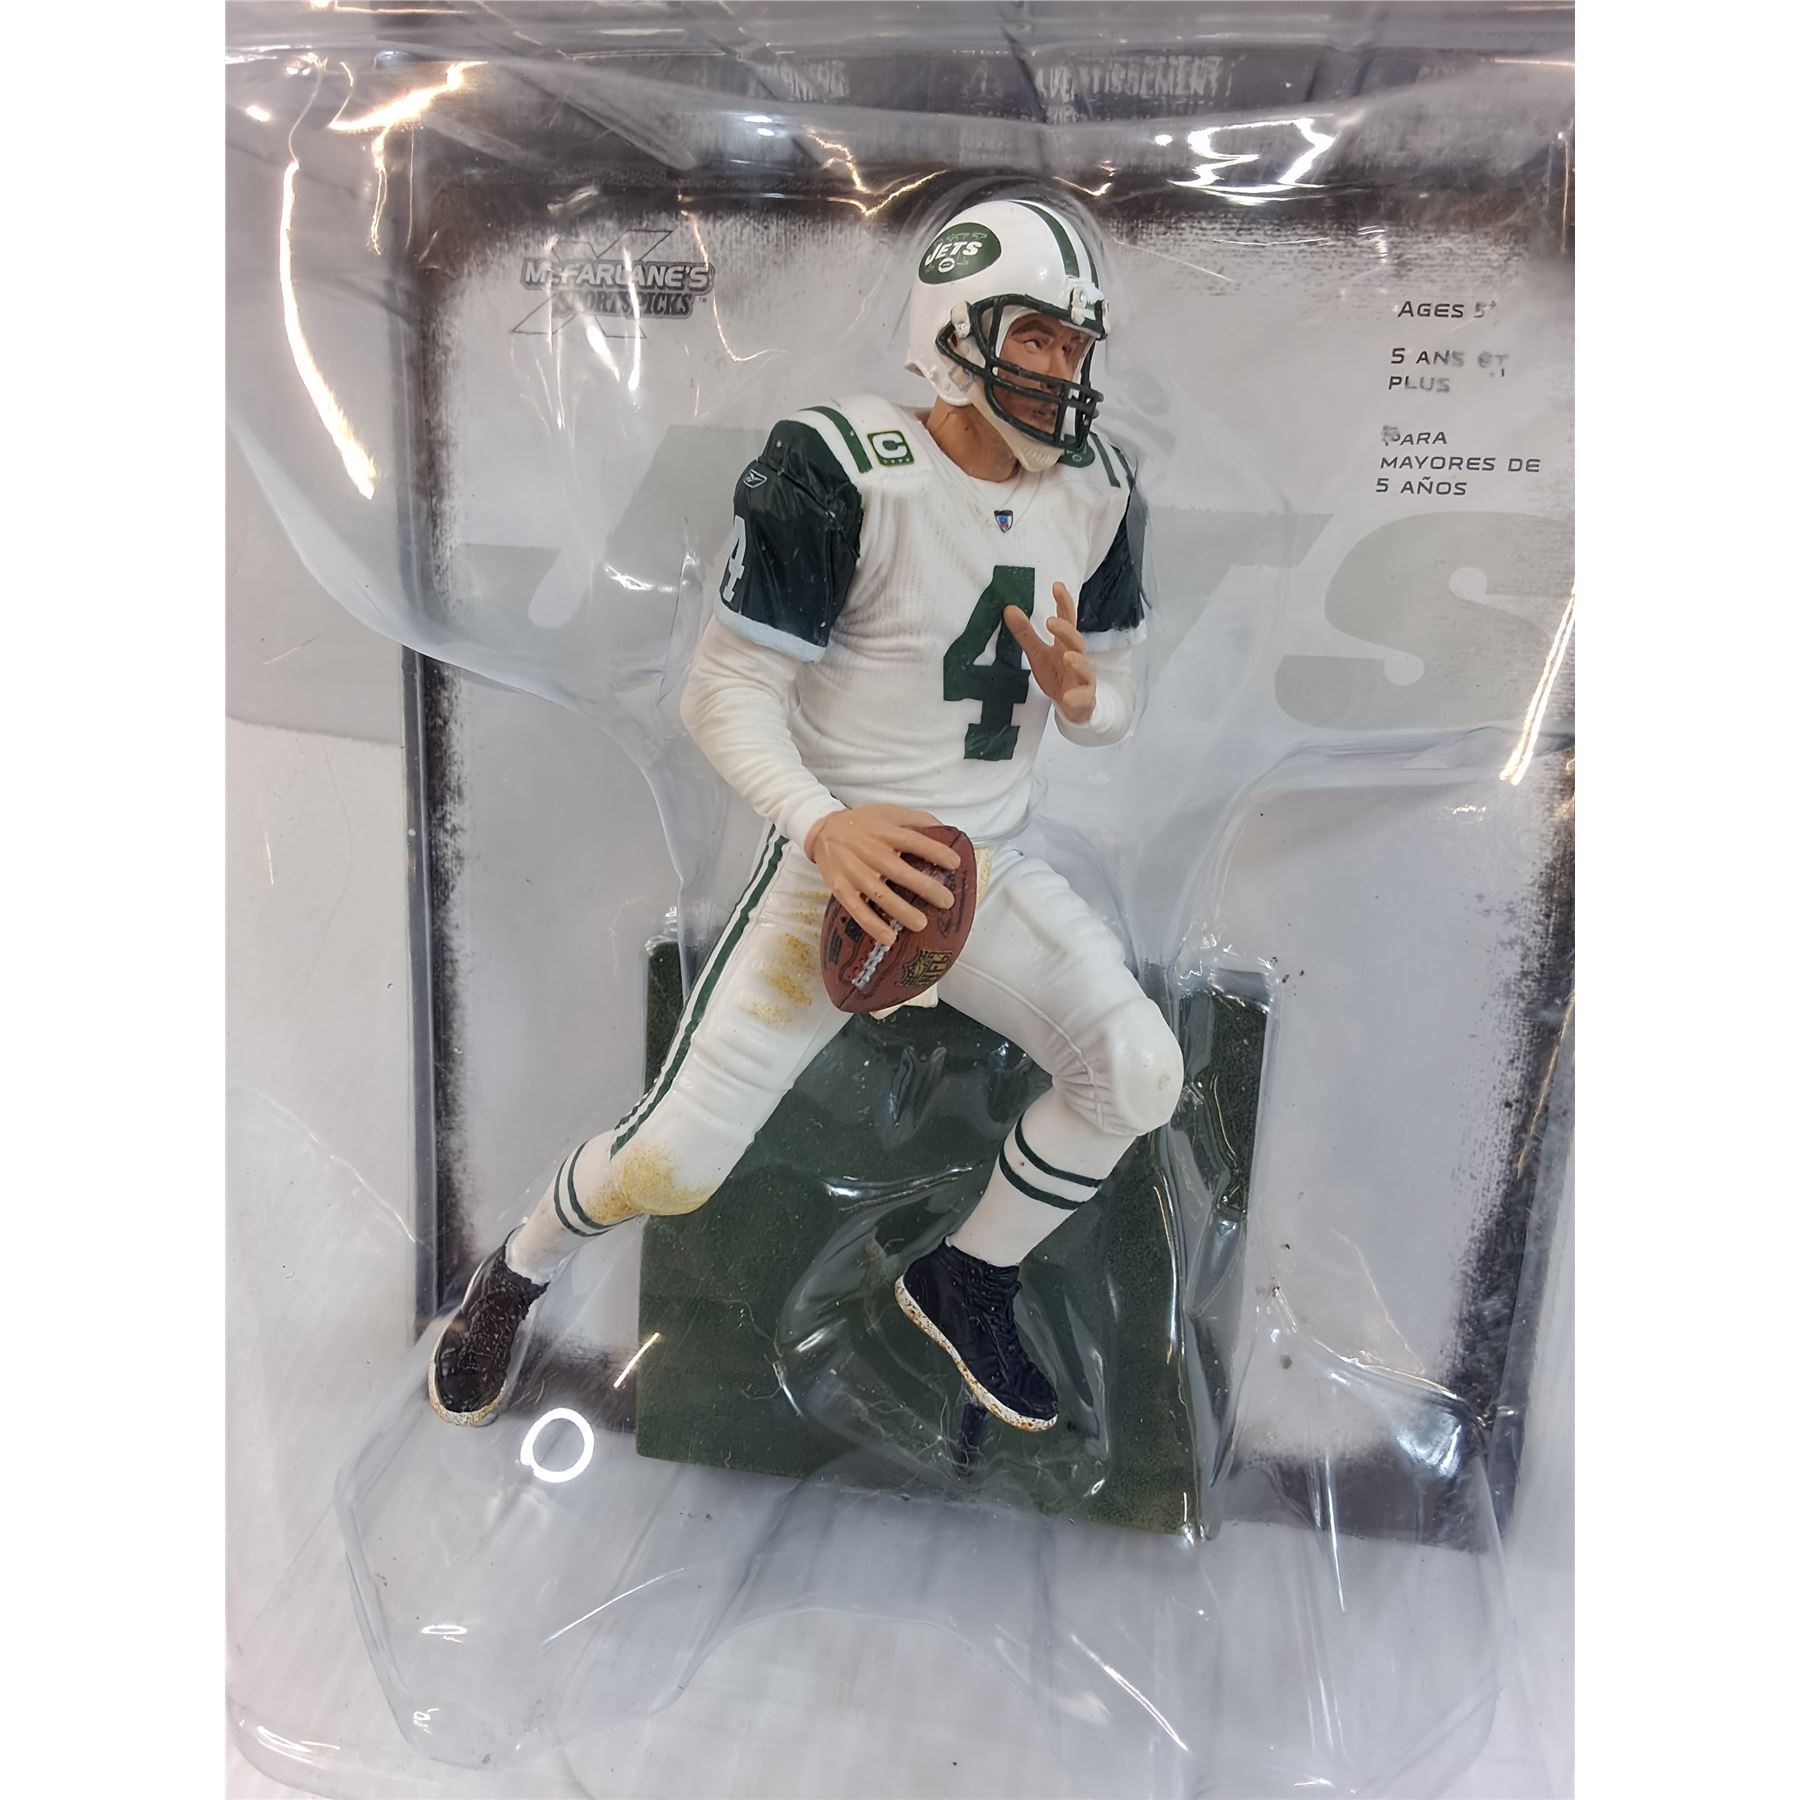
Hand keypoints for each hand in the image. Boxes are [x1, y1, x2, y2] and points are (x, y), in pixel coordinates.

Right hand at [803, 805, 960, 947]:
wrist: (823, 830)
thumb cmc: (863, 823)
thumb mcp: (888, 812)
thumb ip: (916, 820)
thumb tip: (945, 829)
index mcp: (884, 831)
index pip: (913, 841)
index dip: (935, 851)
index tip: (955, 864)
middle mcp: (869, 851)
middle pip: (898, 870)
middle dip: (924, 887)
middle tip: (947, 901)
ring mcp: (854, 872)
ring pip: (879, 894)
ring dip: (900, 911)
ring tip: (921, 924)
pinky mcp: (840, 888)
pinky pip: (857, 909)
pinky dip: (872, 925)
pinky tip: (889, 938)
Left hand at [1004, 581, 1094, 724]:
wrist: (1072, 707)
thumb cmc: (1056, 674)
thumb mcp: (1038, 654)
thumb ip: (1025, 633)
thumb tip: (1008, 608)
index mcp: (1065, 645)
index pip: (1067, 620)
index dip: (1064, 603)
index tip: (1057, 586)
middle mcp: (1077, 658)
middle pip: (1076, 641)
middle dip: (1066, 631)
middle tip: (1051, 622)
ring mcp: (1083, 679)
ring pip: (1084, 668)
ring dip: (1077, 662)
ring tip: (1067, 657)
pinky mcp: (1084, 699)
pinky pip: (1083, 698)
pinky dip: (1077, 698)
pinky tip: (1069, 698)